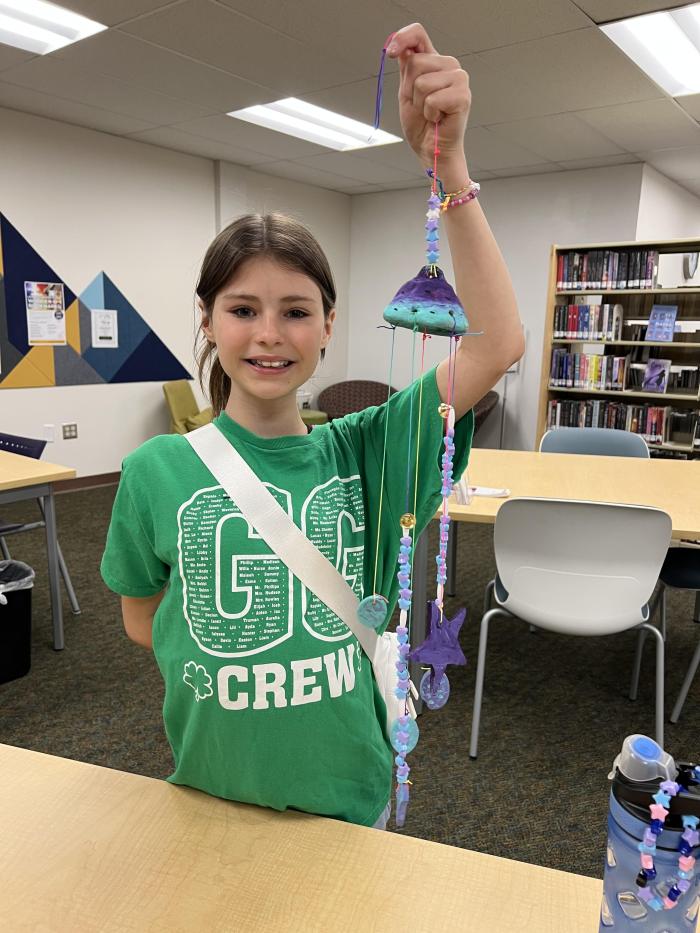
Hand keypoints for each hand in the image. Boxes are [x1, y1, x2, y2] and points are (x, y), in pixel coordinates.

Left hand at [386, 23, 470, 178]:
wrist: (432, 150)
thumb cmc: (421, 125)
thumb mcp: (406, 92)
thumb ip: (406, 68)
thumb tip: (398, 47)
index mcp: (435, 61)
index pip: (418, 34)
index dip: (402, 38)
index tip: (390, 52)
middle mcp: (449, 65)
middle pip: (416, 62)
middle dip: (411, 90)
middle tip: (421, 106)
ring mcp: (459, 79)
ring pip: (422, 82)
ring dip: (420, 104)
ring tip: (430, 113)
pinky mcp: (463, 96)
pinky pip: (432, 99)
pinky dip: (429, 113)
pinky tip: (438, 118)